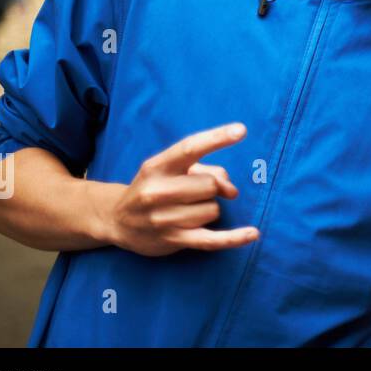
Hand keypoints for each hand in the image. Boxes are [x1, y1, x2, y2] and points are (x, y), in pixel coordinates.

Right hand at [106, 123, 257, 255]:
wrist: (117, 220)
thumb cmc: (154, 188)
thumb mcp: (170, 170)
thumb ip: (206, 170)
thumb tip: (232, 190)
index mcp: (157, 166)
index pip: (190, 148)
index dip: (217, 138)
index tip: (241, 130)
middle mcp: (156, 191)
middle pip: (209, 185)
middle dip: (212, 188)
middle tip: (199, 192)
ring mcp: (163, 219)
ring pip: (213, 210)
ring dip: (209, 209)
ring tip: (189, 210)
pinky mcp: (173, 240)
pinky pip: (211, 240)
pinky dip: (234, 237)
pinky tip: (253, 234)